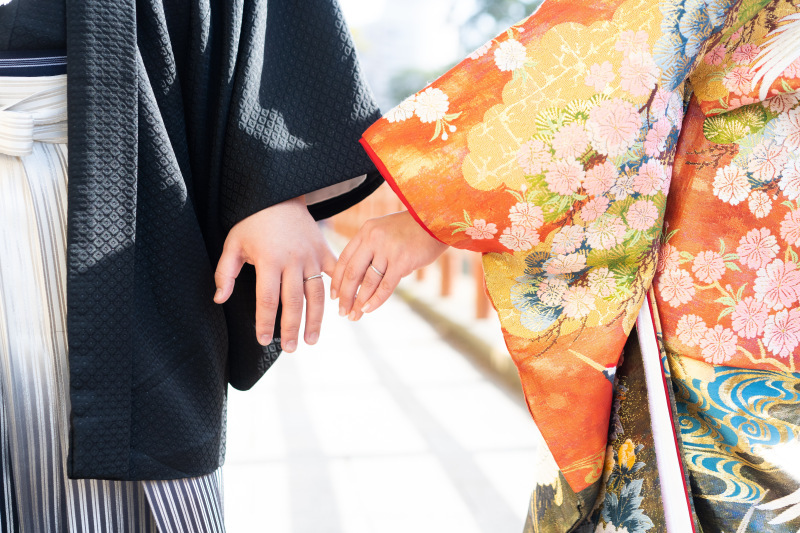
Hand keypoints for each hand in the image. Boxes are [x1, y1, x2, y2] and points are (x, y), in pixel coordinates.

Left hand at [214, 196, 335, 351]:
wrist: (280, 194)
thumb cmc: (252, 221)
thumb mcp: (233, 243)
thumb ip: (224, 273)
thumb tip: (219, 300)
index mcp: (269, 260)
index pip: (267, 299)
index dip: (265, 322)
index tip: (263, 340)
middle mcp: (293, 260)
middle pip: (294, 302)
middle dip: (291, 328)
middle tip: (290, 349)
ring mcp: (312, 256)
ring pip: (316, 294)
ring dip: (315, 319)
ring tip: (311, 340)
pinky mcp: (325, 251)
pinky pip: (335, 273)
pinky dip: (340, 290)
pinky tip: (340, 310)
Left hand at [331, 211, 448, 320]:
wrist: (437, 221)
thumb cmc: (411, 229)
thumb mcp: (384, 231)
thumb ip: (371, 249)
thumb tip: (359, 280)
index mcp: (366, 231)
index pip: (344, 259)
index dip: (337, 280)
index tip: (334, 296)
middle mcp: (373, 238)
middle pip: (352, 273)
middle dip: (345, 296)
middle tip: (341, 312)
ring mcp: (388, 249)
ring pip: (368, 282)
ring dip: (359, 302)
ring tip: (354, 316)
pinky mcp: (403, 261)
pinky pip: (385, 286)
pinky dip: (375, 300)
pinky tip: (368, 310)